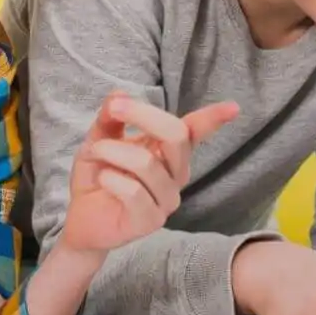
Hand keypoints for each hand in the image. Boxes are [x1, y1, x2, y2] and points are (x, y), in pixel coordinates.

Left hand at [60, 92, 237, 253]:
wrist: (81, 220)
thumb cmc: (99, 176)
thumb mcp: (100, 139)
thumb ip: (111, 118)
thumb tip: (119, 94)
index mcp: (169, 152)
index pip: (194, 132)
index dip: (213, 119)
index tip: (233, 107)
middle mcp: (175, 174)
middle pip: (175, 136)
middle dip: (143, 115)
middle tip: (114, 109)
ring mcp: (166, 199)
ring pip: (146, 162)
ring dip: (113, 150)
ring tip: (96, 152)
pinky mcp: (150, 221)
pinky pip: (133, 191)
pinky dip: (110, 177)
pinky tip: (103, 179)